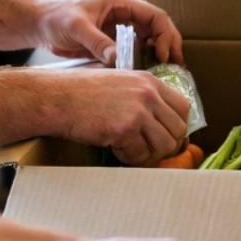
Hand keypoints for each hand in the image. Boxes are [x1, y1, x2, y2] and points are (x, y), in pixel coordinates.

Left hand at [34, 0, 183, 66]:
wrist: (38, 25)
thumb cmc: (56, 18)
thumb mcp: (77, 28)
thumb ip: (98, 42)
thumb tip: (119, 60)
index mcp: (122, 4)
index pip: (156, 16)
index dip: (166, 35)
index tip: (164, 56)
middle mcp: (126, 16)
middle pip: (159, 29)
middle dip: (170, 46)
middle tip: (176, 67)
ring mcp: (122, 30)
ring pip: (151, 41)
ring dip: (160, 56)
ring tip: (167, 74)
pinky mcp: (114, 44)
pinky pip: (137, 52)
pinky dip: (145, 63)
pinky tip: (147, 76)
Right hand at [46, 68, 189, 165]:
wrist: (57, 98)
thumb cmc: (82, 92)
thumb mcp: (120, 82)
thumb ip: (142, 96)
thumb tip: (161, 120)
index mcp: (149, 81)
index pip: (183, 107)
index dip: (177, 125)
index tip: (166, 134)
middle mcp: (148, 94)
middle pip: (178, 129)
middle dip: (167, 144)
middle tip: (150, 149)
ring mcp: (138, 112)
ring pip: (164, 145)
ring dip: (150, 154)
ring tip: (132, 150)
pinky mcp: (125, 130)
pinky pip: (141, 155)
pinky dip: (131, 158)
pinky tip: (117, 150)